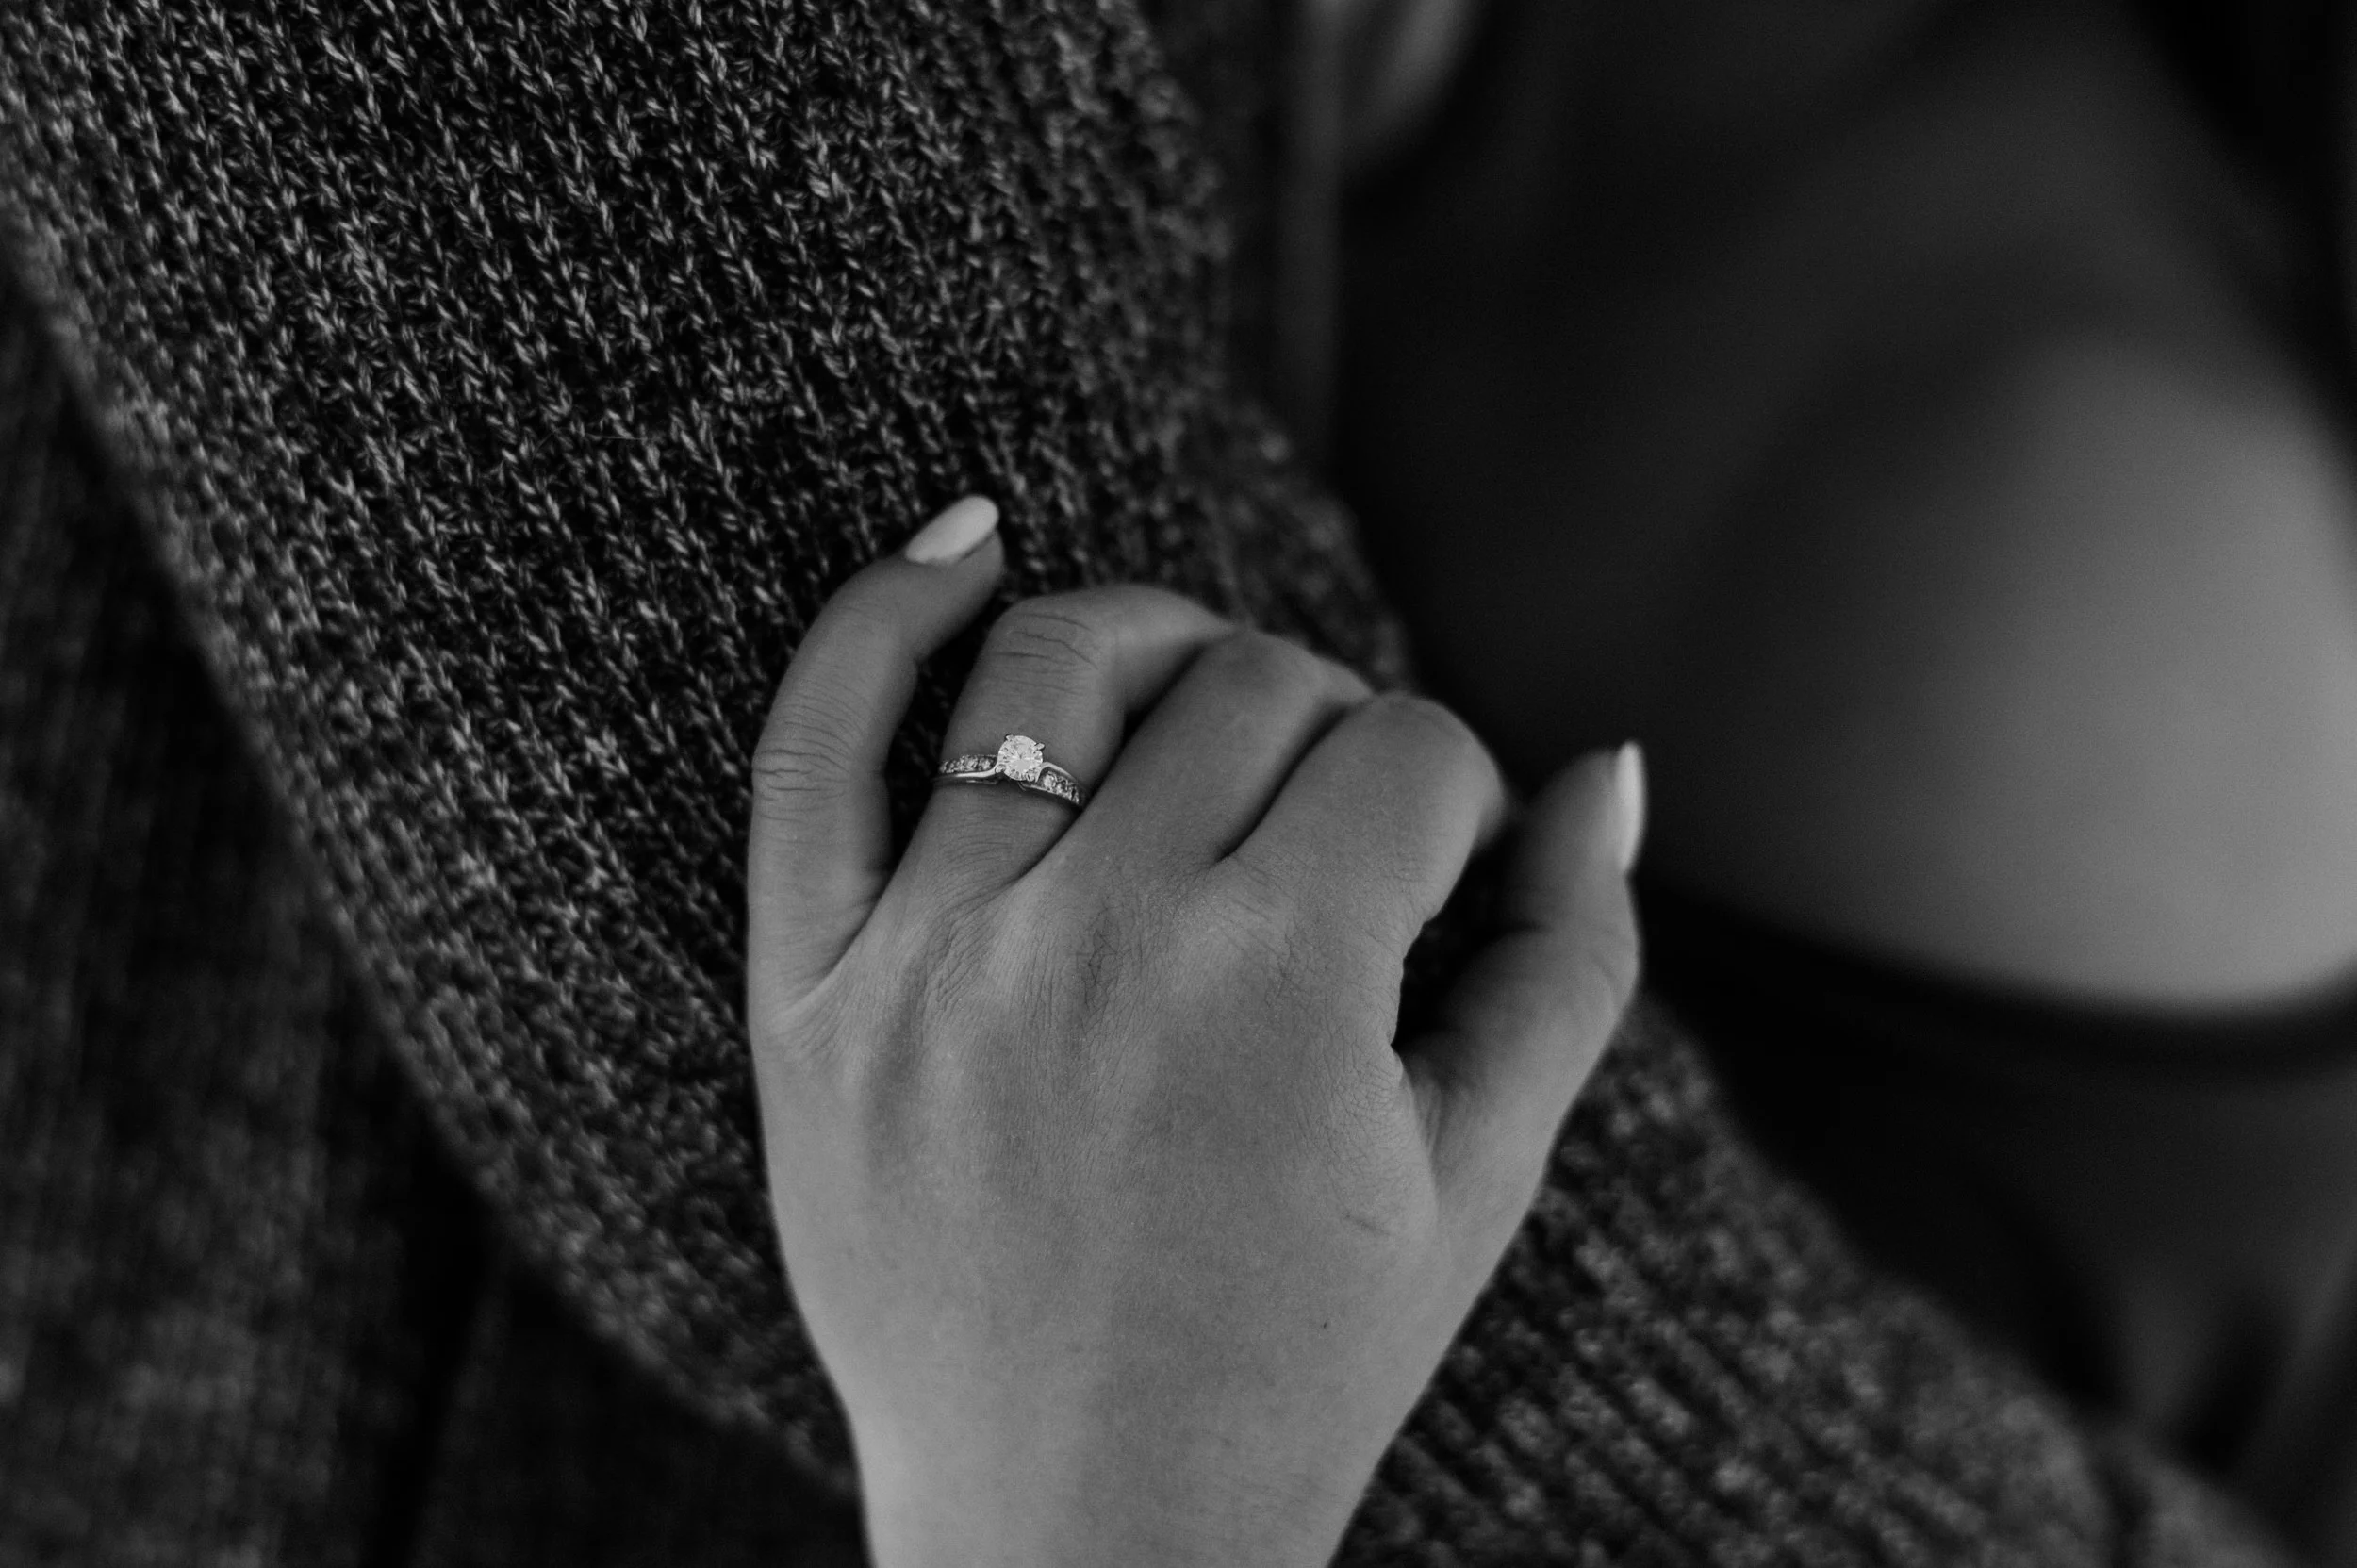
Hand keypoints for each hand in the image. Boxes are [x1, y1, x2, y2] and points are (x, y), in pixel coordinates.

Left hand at [745, 498, 1644, 1567]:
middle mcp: (1098, 943)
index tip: (1432, 881)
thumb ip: (1572, 959)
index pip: (1409, 750)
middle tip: (1326, 840)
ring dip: (1161, 644)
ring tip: (1198, 705)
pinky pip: (817, 740)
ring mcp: (931, 958)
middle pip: (1251, 683)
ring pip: (1055, 659)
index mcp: (1283, 989)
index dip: (1453, 799)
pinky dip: (885, 611)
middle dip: (1328, 731)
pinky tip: (967, 542)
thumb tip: (1611, 764)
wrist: (1071, 1539)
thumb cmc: (1299, 1362)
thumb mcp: (1480, 1179)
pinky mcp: (809, 991)